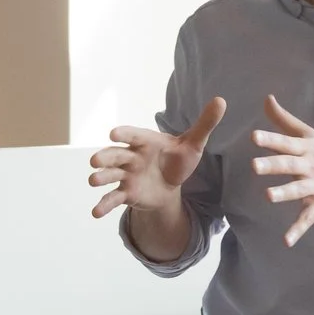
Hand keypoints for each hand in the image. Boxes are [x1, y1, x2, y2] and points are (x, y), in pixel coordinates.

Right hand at [89, 98, 226, 217]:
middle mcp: (131, 157)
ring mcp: (126, 176)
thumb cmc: (178, 160)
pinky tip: (95, 213)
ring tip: (92, 181)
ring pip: (110, 175)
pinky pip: (113, 199)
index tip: (113, 134)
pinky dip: (103, 205)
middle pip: (115, 155)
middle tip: (95, 161)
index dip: (124, 135)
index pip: (133, 136)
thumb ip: (204, 124)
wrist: (171, 185)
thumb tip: (221, 101)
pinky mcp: (126, 193)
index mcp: (145, 142)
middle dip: (105, 158)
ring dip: (100, 178)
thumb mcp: (194, 144)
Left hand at [251, 95, 313, 245]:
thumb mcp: (312, 136)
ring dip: (284, 193)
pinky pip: (307, 219)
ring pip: (298, 190)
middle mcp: (312, 166)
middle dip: (272, 165)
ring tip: (268, 196)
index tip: (255, 136)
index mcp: (308, 149)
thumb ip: (285, 120)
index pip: (286, 142)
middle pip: (289, 165)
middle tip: (254, 165)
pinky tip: (286, 241)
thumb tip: (266, 99)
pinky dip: (297, 231)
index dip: (271, 139)